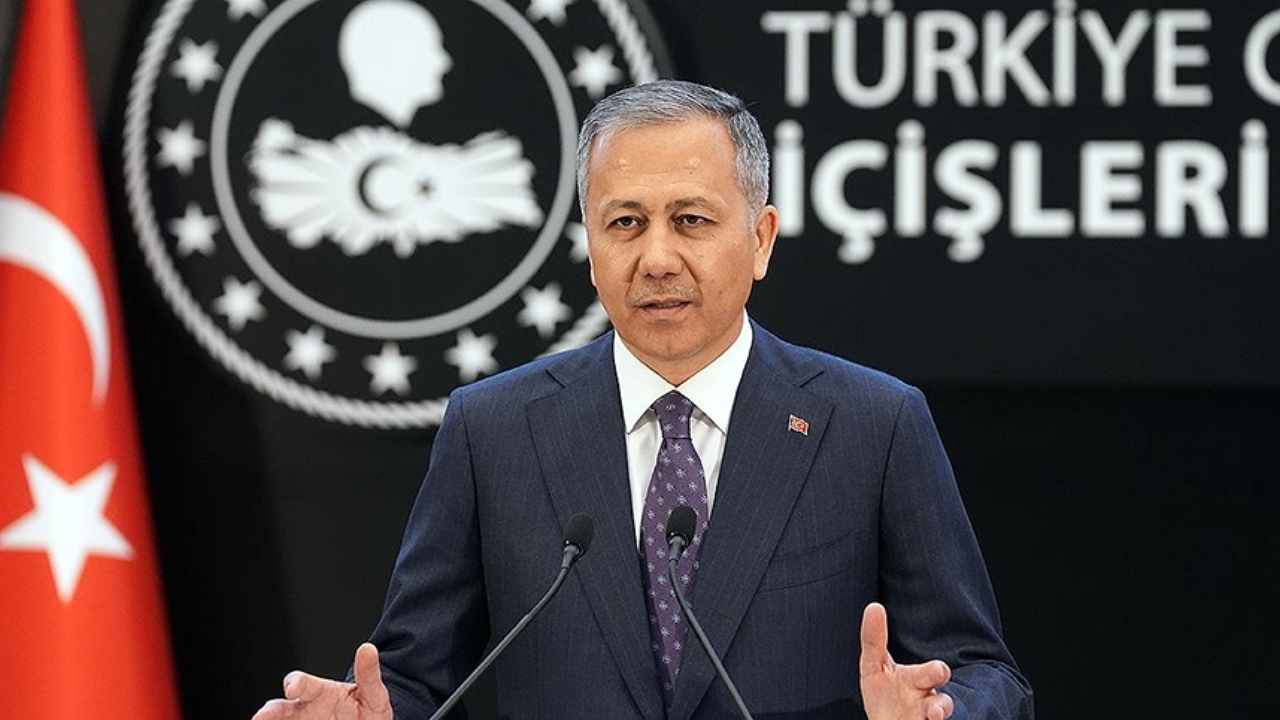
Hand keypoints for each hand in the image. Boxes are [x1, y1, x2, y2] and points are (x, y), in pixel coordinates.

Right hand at [252, 643, 392, 719]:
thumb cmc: (366, 707)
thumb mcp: (373, 692)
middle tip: (261, 717)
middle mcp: (306, 710)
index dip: (296, 683)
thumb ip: (369, 674)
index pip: (303, 684)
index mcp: (321, 693)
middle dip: (270, 712)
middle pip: (282, 709)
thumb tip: (368, 649)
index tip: (293, 687)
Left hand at [859, 603, 953, 719]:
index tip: (939, 671)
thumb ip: (873, 640)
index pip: (933, 673)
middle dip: (941, 686)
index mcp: (919, 679)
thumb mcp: (874, 667)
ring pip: (941, 712)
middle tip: (940, 678)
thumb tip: (874, 606)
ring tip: (934, 715)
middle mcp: (929, 698)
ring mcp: (927, 716)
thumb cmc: (885, 694)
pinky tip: (928, 719)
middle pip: (942, 696)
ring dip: (939, 712)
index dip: (936, 672)